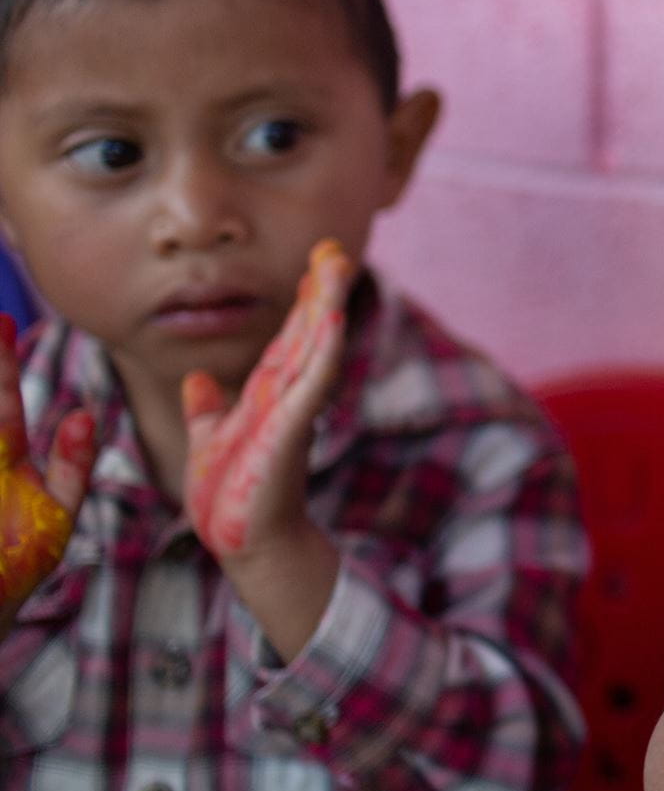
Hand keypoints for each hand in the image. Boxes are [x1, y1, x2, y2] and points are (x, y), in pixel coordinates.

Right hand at [0, 315, 96, 620]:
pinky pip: (43, 474)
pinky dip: (55, 453)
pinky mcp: (24, 498)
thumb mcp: (55, 512)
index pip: (3, 404)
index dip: (2, 363)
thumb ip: (69, 465)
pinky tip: (68, 424)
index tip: (3, 319)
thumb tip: (81, 414)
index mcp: (4, 461)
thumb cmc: (15, 566)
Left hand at [182, 239, 353, 559]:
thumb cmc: (226, 498)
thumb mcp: (206, 441)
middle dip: (322, 291)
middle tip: (336, 249)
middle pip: (310, 332)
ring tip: (339, 266)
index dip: (304, 301)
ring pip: (317, 347)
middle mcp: (286, 396)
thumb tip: (197, 379)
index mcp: (268, 396)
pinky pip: (311, 382)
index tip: (317, 264)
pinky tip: (333, 322)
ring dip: (328, 306)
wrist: (240, 542)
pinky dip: (324, 350)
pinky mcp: (290, 429)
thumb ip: (206, 410)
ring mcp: (293, 410)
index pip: (290, 338)